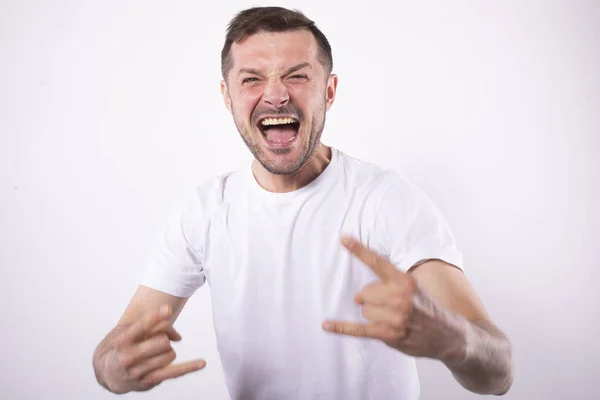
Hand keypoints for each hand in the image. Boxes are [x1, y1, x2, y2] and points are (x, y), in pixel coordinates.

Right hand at [103, 305, 205, 392]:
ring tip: (156, 353)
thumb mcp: (130, 331)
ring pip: (169, 354)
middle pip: (162, 341)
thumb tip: (177, 337)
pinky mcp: (149, 381)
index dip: (155, 317)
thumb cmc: (124, 347)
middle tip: (158, 340)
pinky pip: (174, 372)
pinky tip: (201, 363)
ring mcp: (138, 371)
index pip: (141, 326)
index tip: (167, 309)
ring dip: (168, 351)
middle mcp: (128, 356)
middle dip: (164, 338)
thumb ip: (152, 326)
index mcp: (123, 340)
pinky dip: (189, 367)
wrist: (108, 372)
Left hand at [322, 237, 467, 362]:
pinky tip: (326, 325)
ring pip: (364, 311)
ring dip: (373, 315)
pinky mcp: (389, 334)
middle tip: (391, 307)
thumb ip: (390, 284)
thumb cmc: (428, 308)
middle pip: (364, 293)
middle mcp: (399, 297)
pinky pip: (359, 329)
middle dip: (372, 300)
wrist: (450, 336)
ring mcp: (394, 317)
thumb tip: (359, 296)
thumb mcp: (415, 288)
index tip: (343, 238)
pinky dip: (341, 327)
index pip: (377, 262)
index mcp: (404, 280)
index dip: (358, 249)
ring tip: (393, 319)